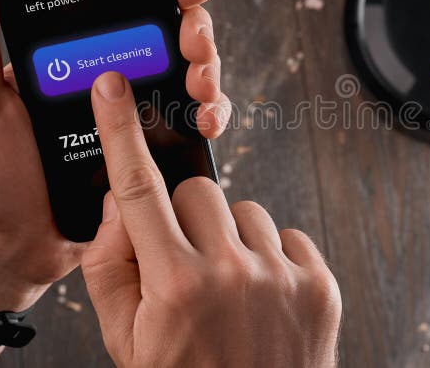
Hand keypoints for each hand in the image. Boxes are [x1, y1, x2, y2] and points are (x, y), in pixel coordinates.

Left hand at [0, 0, 229, 310]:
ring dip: (211, 70)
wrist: (14, 244)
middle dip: (197, 28)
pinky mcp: (156, 152)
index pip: (129, 5)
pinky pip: (195, 124)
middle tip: (193, 39)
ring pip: (194, 75)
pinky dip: (212, 116)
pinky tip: (206, 121)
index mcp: (78, 55)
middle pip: (173, 35)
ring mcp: (140, 115)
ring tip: (201, 84)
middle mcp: (116, 78)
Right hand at [81, 72, 341, 367]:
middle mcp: (231, 273)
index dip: (121, 132)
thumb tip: (121, 208)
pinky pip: (287, 236)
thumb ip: (110, 267)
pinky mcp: (319, 284)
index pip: (139, 190)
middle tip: (185, 259)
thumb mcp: (126, 339)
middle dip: (184, 217)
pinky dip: (270, 256)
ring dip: (229, 238)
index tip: (113, 89)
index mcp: (175, 285)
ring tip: (228, 286)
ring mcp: (281, 277)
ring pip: (245, 210)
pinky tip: (262, 294)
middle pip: (198, 191)